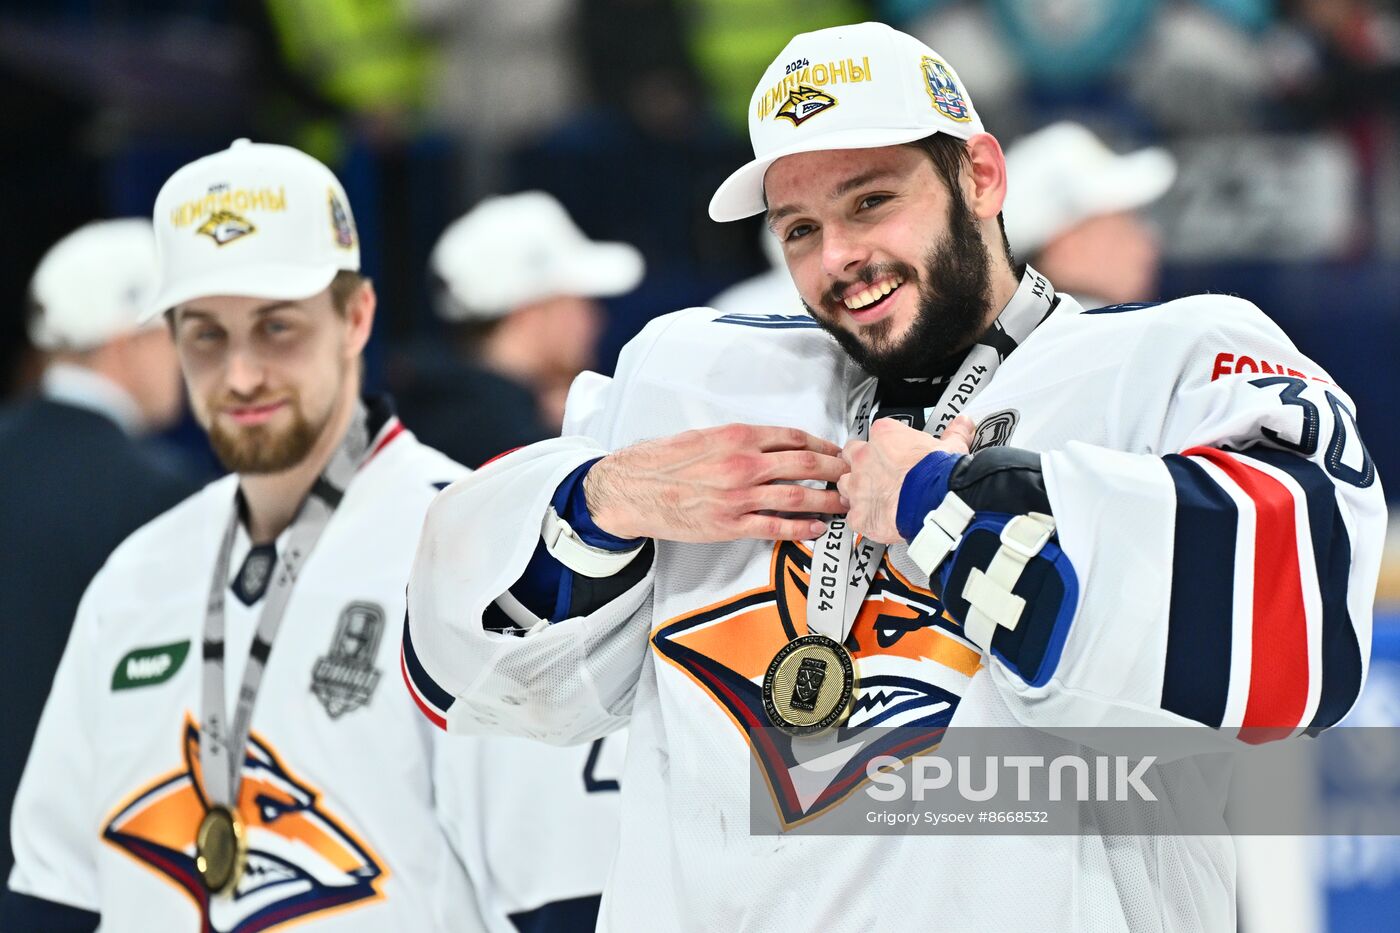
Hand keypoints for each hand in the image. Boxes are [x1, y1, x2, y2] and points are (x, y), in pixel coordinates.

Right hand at [583, 424, 847, 541]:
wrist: (630, 489)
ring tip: (844, 504)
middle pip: (805, 464)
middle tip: (852, 476)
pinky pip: (775, 526)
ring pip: (797, 497)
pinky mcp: (730, 524)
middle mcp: (743, 464)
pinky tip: (816, 528)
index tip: (835, 451)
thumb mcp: (702, 435)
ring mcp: (739, 496)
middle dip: (835, 471)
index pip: (793, 437)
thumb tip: (767, 444)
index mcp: (737, 436)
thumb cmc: (661, 462)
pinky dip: (801, 527)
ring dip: (827, 500)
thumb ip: (737, 439)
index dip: (821, 445)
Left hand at [837, 415, 975, 543]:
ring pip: (845, 485)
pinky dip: (863, 518)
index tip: (893, 454)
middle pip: (850, 456)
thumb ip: (954, 434)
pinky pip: (853, 516)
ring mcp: (858, 487)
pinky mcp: (859, 514)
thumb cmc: (941, 475)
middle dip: (860, 464)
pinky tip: (878, 520)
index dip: (882, 446)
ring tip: (876, 498)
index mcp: (885, 436)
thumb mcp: (952, 447)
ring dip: (856, 490)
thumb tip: (963, 424)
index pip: (874, 435)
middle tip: (879, 474)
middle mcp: (865, 459)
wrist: (938, 503)